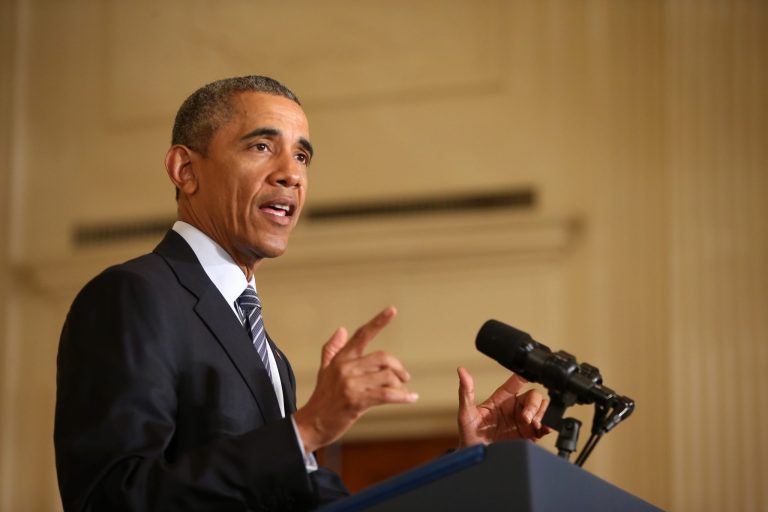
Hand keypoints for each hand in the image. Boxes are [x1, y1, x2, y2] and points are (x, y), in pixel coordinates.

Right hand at [294, 307, 417, 452]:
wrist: (311, 424)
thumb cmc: (322, 398)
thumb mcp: (325, 370)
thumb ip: (332, 349)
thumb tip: (341, 330)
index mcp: (341, 358)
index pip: (362, 335)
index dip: (378, 321)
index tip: (392, 309)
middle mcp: (346, 368)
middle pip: (383, 358)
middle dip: (398, 368)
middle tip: (404, 377)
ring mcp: (351, 385)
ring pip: (387, 377)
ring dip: (400, 385)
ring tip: (403, 391)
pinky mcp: (356, 402)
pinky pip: (386, 395)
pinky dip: (403, 396)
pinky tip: (411, 397)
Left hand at [457, 367, 549, 447]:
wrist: (476, 461)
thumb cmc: (469, 435)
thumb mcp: (466, 413)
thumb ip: (466, 392)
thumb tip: (461, 371)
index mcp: (501, 398)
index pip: (517, 381)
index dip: (524, 376)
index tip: (529, 377)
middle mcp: (514, 408)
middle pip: (534, 396)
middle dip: (534, 405)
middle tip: (526, 418)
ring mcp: (522, 421)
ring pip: (541, 409)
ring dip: (541, 415)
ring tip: (535, 425)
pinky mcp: (528, 435)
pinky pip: (544, 426)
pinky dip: (547, 426)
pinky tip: (542, 430)